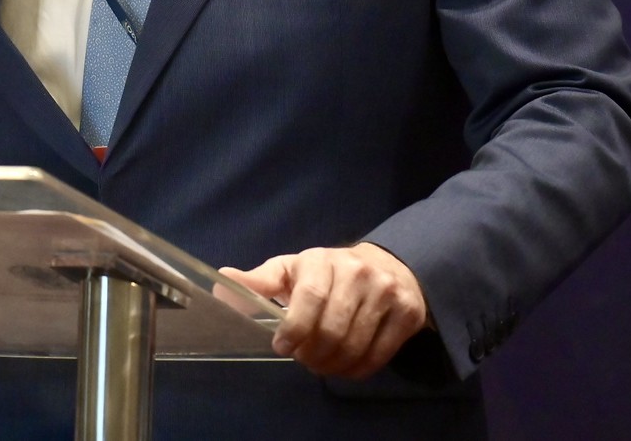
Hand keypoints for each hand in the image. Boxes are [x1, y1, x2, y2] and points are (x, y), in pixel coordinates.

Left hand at [219, 243, 429, 378]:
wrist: (388, 265)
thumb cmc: (328, 272)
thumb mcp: (292, 270)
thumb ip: (260, 281)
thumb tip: (222, 281)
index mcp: (322, 260)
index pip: (309, 298)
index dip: (295, 329)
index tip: (283, 347)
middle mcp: (358, 272)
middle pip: (332, 329)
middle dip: (313, 354)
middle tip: (305, 359)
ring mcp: (386, 291)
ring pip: (355, 346)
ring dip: (333, 365)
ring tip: (322, 363)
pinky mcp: (408, 313)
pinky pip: (379, 356)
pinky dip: (357, 370)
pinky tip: (345, 365)